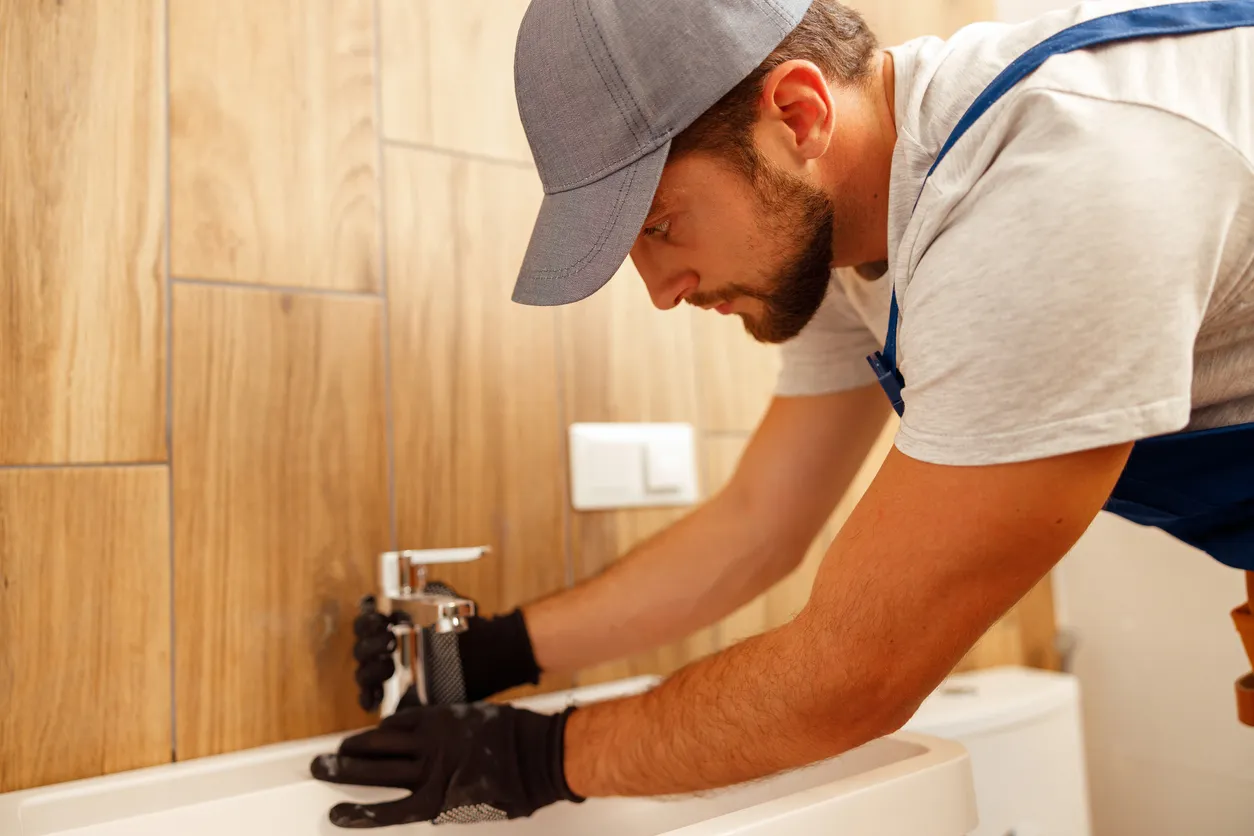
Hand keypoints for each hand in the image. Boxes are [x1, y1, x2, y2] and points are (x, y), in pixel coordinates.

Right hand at [311, 703, 582, 826]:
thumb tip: (418, 797)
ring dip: (360, 745)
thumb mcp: (475, 809)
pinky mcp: (447, 716)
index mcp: (440, 800)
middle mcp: (433, 769)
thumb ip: (443, 803)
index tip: (338, 815)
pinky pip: (409, 720)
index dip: (359, 814)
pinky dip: (390, 725)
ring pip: (386, 742)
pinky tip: (379, 728)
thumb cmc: (517, 788)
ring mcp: (438, 739)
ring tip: (340, 748)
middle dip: (344, 771)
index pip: (388, 811)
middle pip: (377, 772)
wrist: (541, 755)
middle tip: (319, 767)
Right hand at [353, 588, 542, 710]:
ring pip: (362, 673)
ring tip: (391, 667)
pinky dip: (367, 698)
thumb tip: (426, 584)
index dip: (368, 621)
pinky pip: (368, 698)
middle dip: (371, 644)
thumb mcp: (445, 604)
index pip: (365, 621)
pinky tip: (374, 700)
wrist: (479, 655)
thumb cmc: (457, 625)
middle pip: (361, 647)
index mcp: (387, 623)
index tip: (383, 621)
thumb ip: (430, 595)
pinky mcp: (388, 694)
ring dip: (372, 670)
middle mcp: (380, 647)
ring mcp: (382, 671)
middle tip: (390, 642)